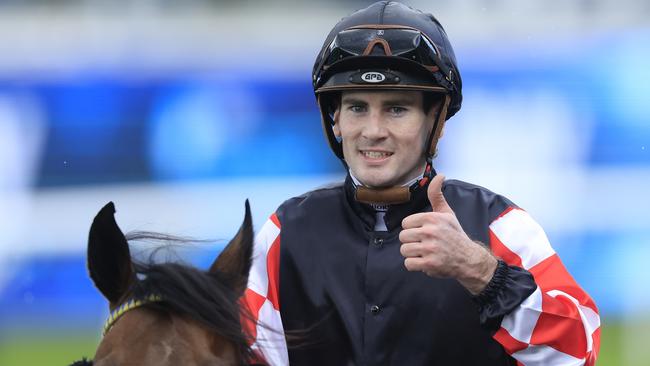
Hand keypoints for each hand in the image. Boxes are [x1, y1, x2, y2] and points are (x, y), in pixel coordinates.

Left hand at [399, 174, 497, 294]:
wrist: (468, 258)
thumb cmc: (454, 234)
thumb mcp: (447, 213)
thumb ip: (437, 195)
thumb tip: (440, 175)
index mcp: (432, 218)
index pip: (405, 223)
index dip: (413, 229)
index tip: (423, 232)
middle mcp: (430, 232)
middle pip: (403, 237)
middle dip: (411, 242)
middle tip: (424, 243)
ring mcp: (429, 249)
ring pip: (404, 250)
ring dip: (412, 254)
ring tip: (424, 252)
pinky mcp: (429, 264)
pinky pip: (408, 264)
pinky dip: (414, 265)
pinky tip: (424, 261)